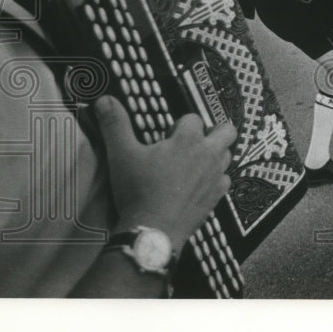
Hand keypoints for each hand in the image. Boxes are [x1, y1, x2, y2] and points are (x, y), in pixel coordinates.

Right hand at [94, 96, 235, 252]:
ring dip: (215, 154)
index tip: (168, 135)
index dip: (181, 124)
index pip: (194, 118)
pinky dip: (215, 178)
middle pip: (226, 131)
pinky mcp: (217, 196)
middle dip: (214, 132)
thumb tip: (105, 101)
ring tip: (194, 163)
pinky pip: (224, 180)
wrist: (153, 230)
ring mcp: (215, 176)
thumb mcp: (121, 154)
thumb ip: (115, 125)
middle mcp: (208, 154)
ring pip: (227, 155)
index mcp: (188, 140)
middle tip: (193, 142)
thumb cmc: (138, 191)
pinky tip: (199, 184)